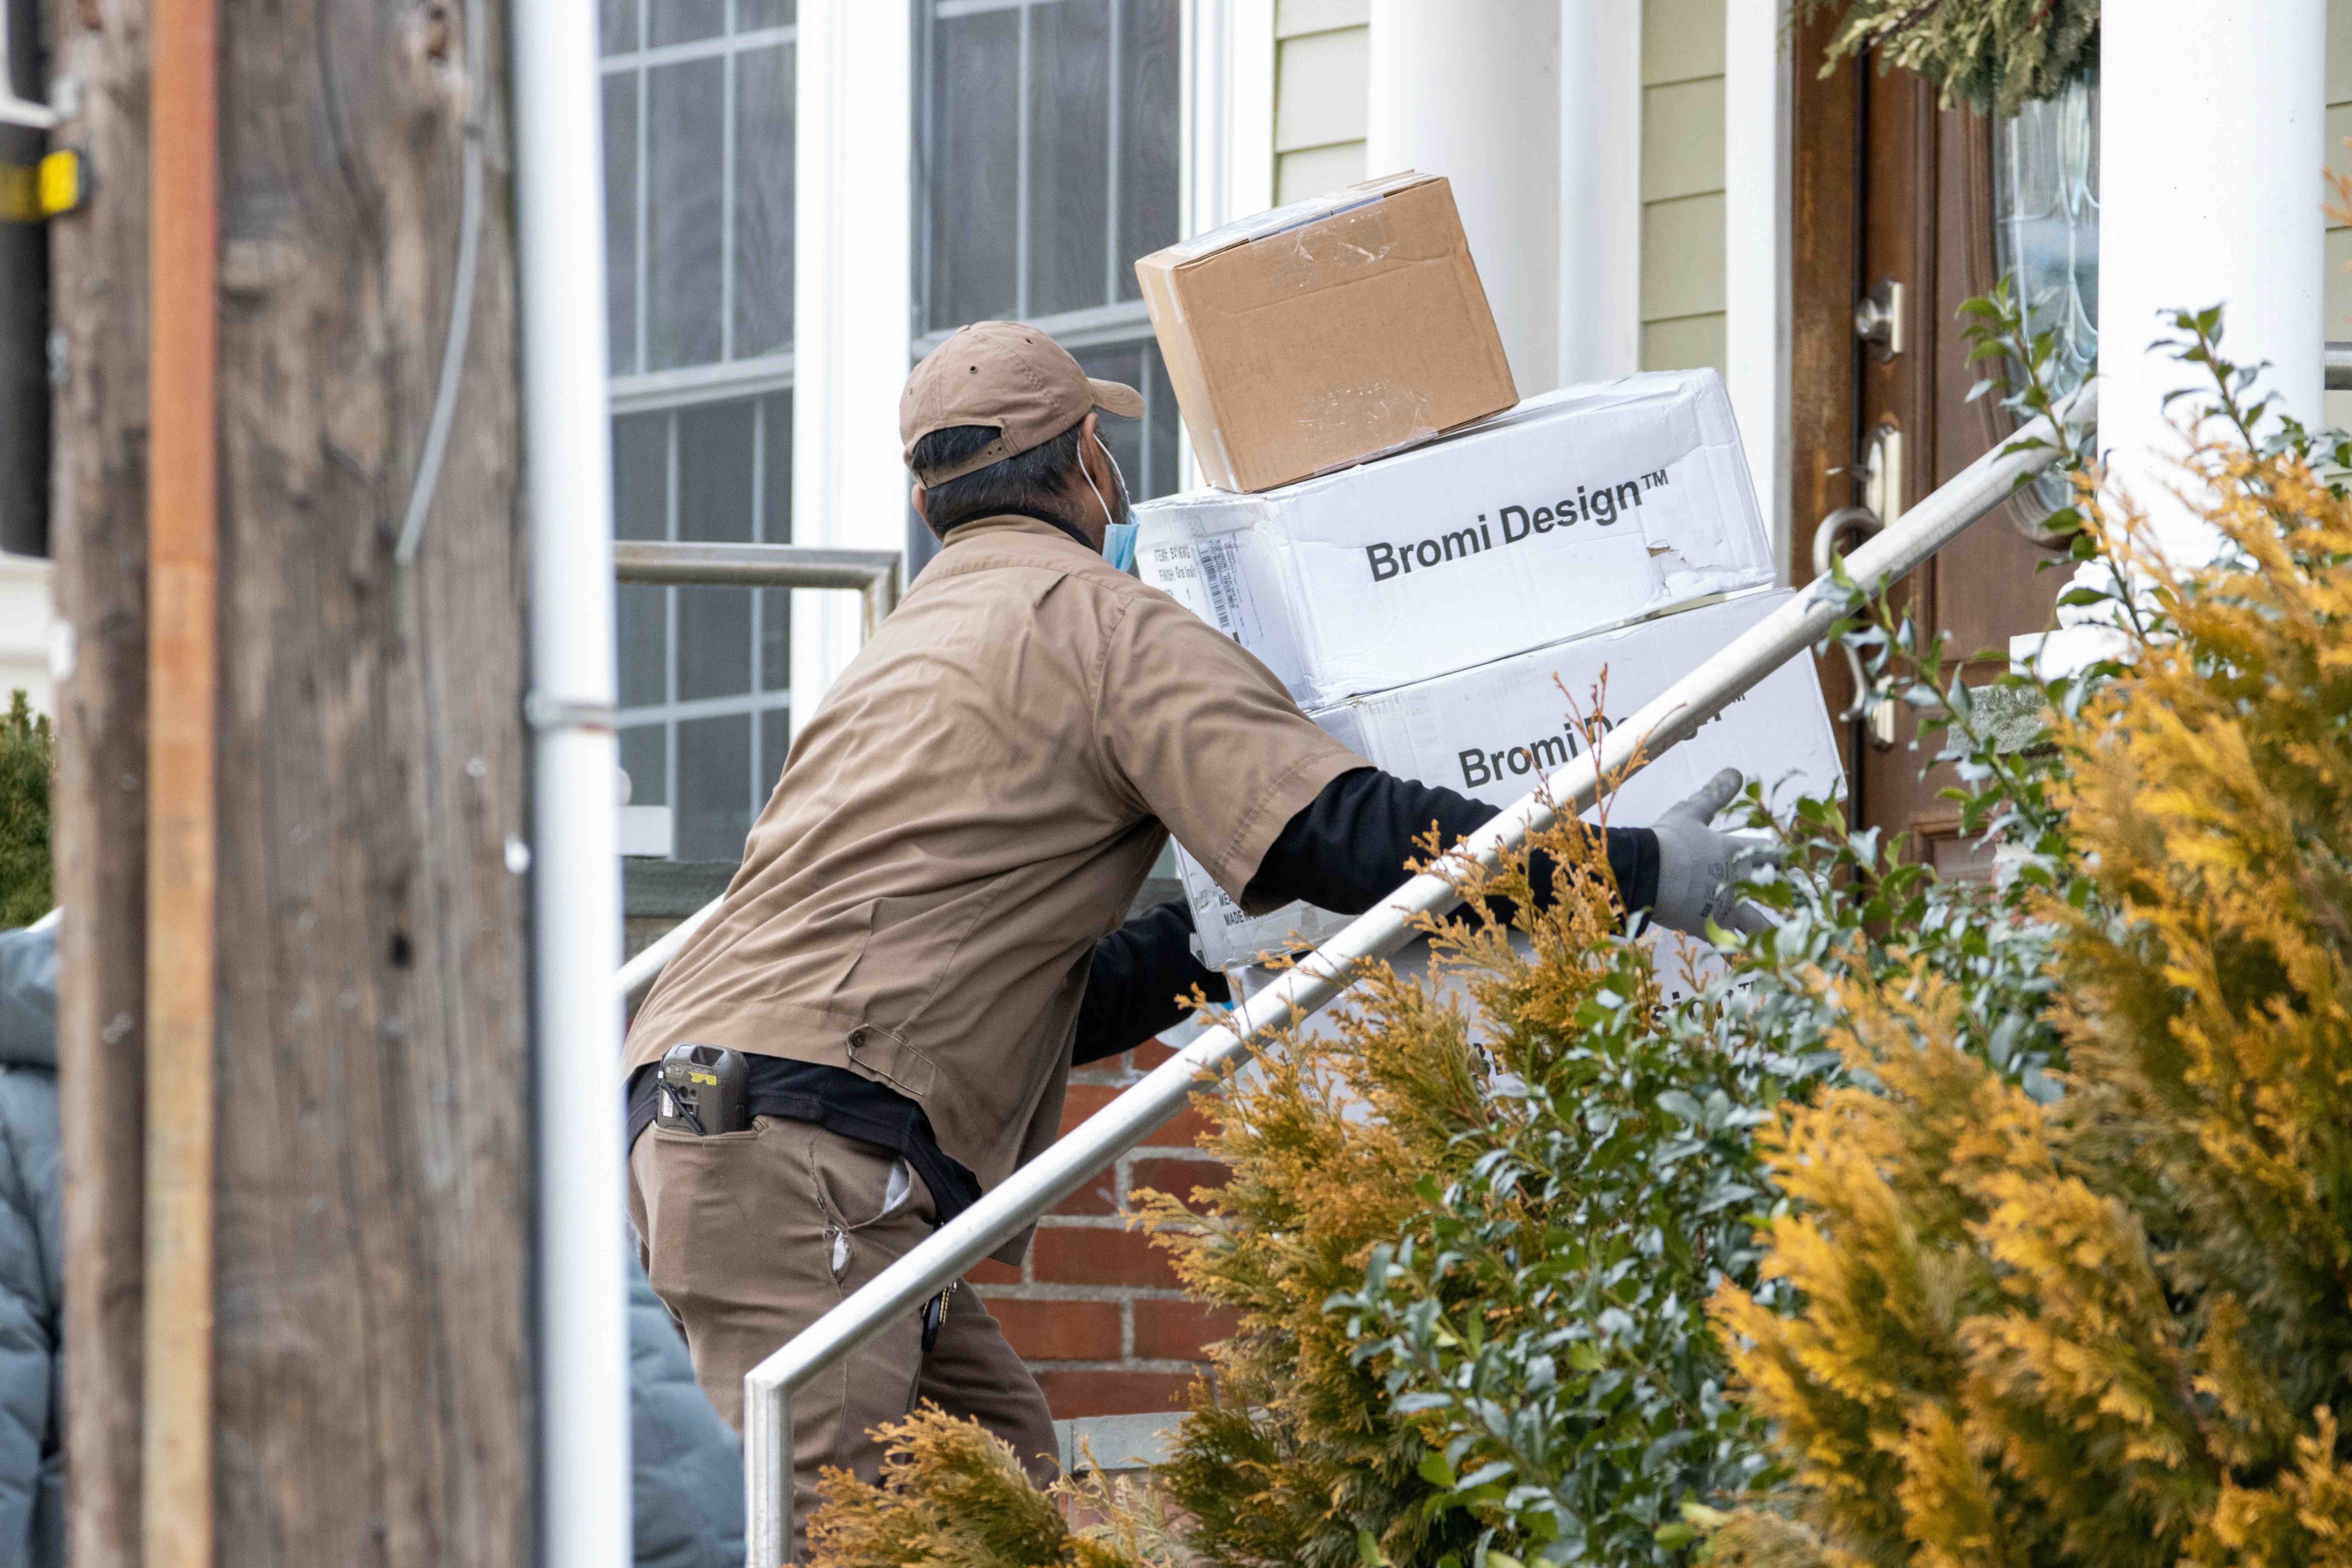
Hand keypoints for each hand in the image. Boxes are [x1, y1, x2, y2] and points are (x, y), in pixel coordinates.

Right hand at [1646, 768, 1782, 939]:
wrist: (1647, 873)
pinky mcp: (1710, 930)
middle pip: (1775, 893)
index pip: (1772, 854)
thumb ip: (1715, 794)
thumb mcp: (1691, 812)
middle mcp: (1740, 883)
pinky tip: (1745, 963)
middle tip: (1799, 904)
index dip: (1785, 857)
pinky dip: (1737, 954)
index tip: (1796, 862)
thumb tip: (1737, 771)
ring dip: (1772, 933)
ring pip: (1760, 926)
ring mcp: (1727, 909)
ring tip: (1788, 945)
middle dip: (1788, 897)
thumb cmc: (1668, 840)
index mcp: (1736, 852)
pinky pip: (1729, 947)